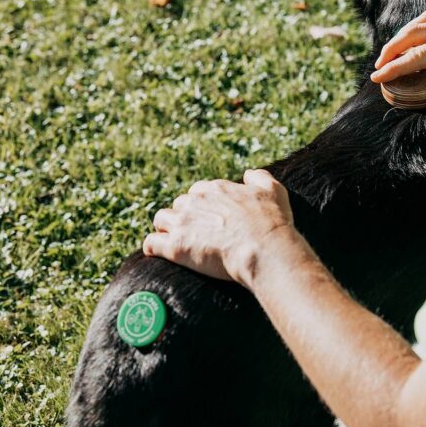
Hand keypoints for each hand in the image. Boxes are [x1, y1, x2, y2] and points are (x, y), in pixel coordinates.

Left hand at [143, 169, 303, 288]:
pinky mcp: (175, 246)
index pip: (199, 191)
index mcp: (216, 188)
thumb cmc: (271, 222)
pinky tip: (160, 253)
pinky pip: (151, 243)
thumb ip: (259, 178)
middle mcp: (195, 201)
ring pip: (161, 219)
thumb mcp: (273, 190)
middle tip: (198, 233)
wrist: (263, 249)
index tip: (212, 218)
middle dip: (185, 216)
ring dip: (167, 228)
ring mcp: (183, 223)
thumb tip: (248, 173)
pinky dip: (153, 247)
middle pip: (180, 204)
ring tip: (177, 241)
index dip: (204, 205)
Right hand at [370, 9, 425, 114]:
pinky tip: (421, 35)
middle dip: (392, 49)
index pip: (418, 55)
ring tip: (392, 50)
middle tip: (377, 65)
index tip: (376, 77)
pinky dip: (422, 25)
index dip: (395, 67)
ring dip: (404, 34)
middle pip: (413, 33)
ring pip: (423, 21)